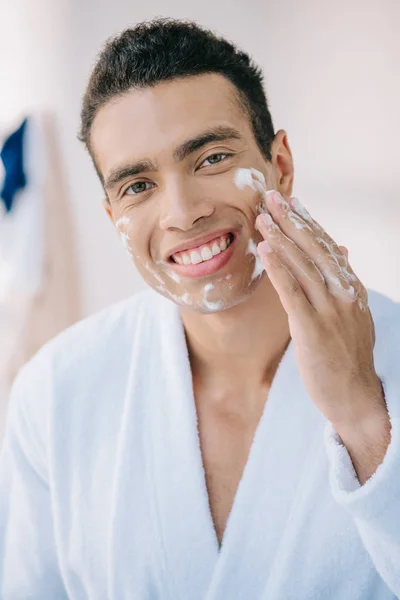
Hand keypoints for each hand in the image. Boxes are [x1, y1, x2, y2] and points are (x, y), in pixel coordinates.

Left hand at [255, 189, 385, 429]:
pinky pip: (292, 292)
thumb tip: (340, 251)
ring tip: (263, 217)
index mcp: (351, 288)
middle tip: (271, 196)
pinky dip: (278, 268)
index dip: (307, 223)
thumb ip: (343, 283)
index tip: (291, 202)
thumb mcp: (352, 315)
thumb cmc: (348, 357)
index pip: (326, 247)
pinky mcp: (312, 328)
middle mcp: (343, 293)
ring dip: (281, 238)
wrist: (355, 396)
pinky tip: (266, 249)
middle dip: (291, 220)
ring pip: (303, 265)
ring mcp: (329, 310)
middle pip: (314, 248)